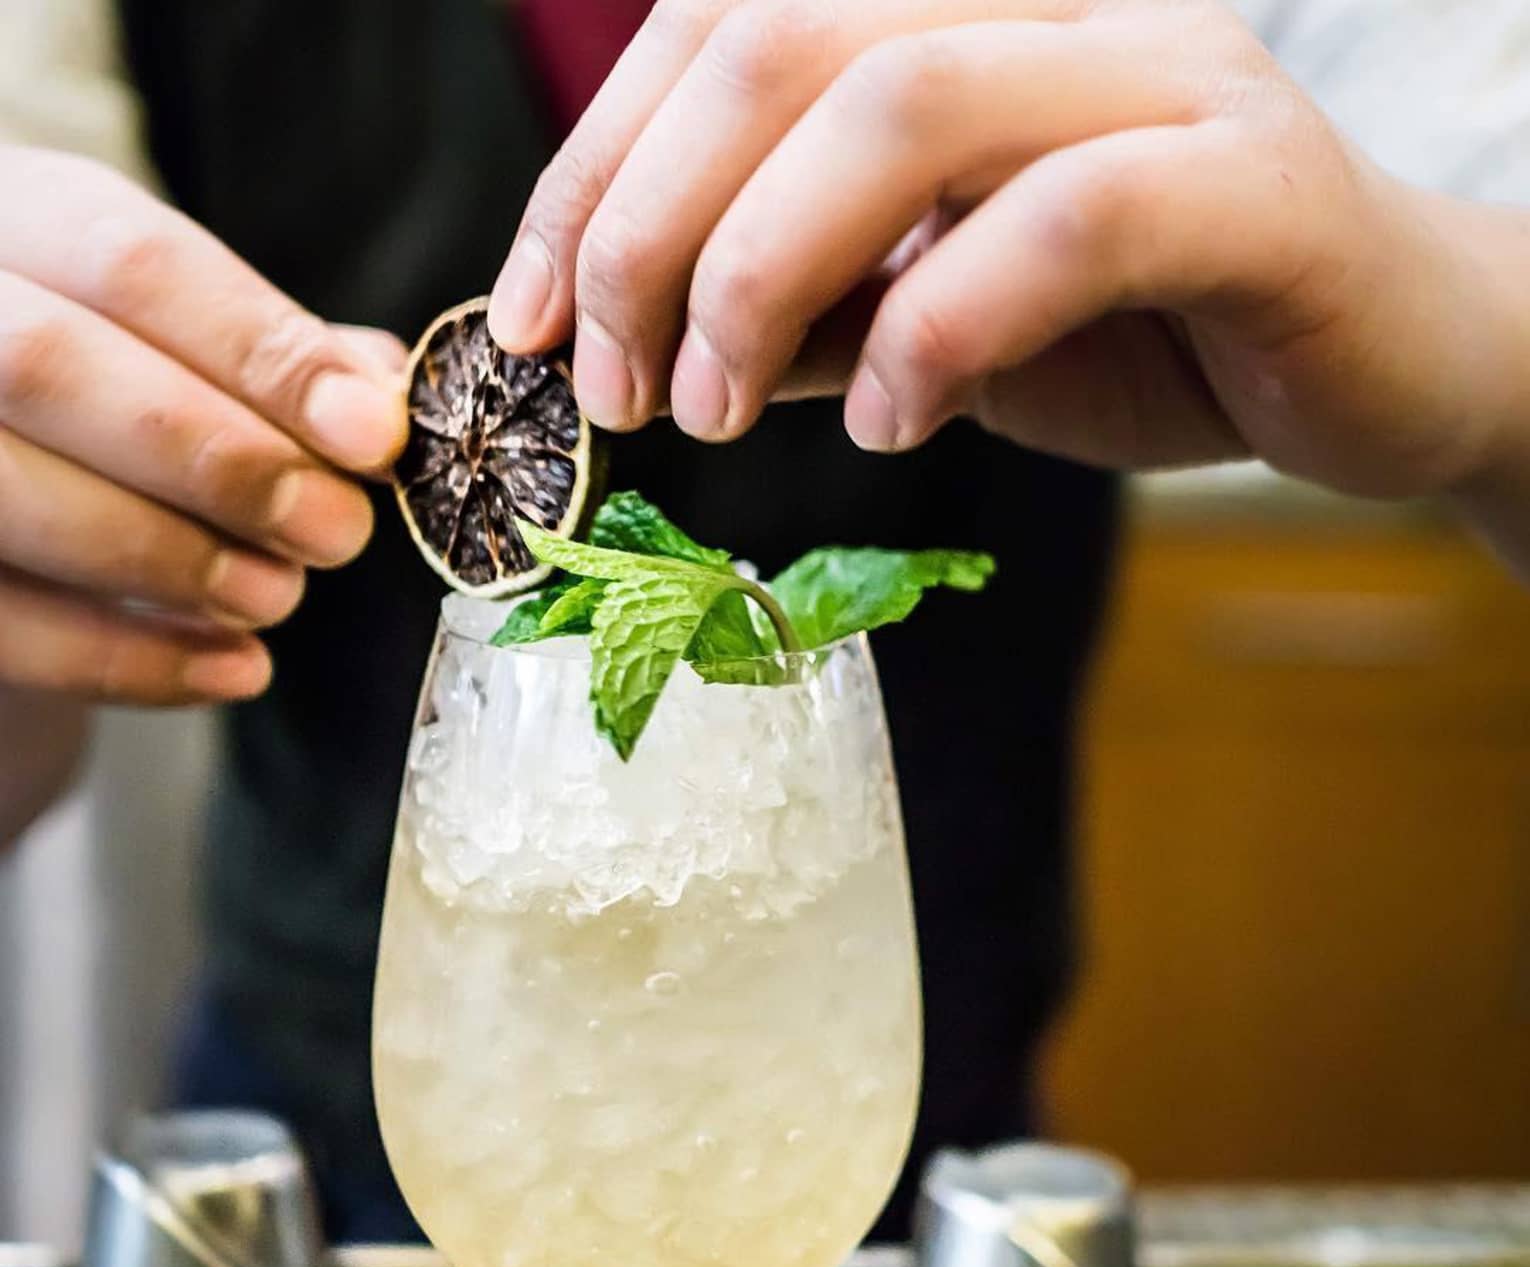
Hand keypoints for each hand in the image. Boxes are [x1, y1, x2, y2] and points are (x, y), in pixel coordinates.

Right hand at [0, 146, 408, 704]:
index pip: (132, 261)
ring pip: (6, 489)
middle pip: (50, 366)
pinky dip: (125, 658)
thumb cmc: (120, 390)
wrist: (10, 472)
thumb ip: (280, 358)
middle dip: (221, 462)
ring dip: (172, 559)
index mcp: (24, 221)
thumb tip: (383, 398)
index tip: (374, 436)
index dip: (263, 354)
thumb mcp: (190, 341)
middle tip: (337, 532)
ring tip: (277, 596)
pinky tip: (234, 669)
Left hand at [487, 0, 1529, 515]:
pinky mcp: (1250, 185)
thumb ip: (809, 303)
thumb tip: (644, 334)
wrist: (1373, 363)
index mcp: (951, 17)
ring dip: (765, 275)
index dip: (593, 172)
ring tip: (715, 416)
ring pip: (906, 102)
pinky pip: (1066, 221)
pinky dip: (942, 328)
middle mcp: (1048, 7)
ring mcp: (1159, 77)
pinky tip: (889, 426)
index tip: (528, 320)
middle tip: (616, 388)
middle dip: (650, 229)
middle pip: (780, 43)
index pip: (720, 29)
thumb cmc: (1141, 331)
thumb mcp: (928, 319)